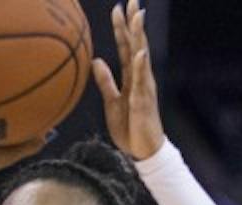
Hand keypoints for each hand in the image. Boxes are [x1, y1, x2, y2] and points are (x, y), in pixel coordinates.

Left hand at [92, 2, 165, 160]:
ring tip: (137, 16)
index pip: (126, 47)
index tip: (118, 8)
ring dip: (139, 36)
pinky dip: (142, 65)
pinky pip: (142, 81)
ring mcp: (144, 87)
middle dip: (134, 22)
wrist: (142, 152)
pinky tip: (141, 51)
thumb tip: (96, 60)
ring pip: (141, 56)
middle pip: (136, 44)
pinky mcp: (144, 101)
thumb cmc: (130, 129)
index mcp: (131, 77)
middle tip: (132, 0)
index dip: (121, 28)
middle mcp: (140, 78)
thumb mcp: (112, 102)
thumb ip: (106, 82)